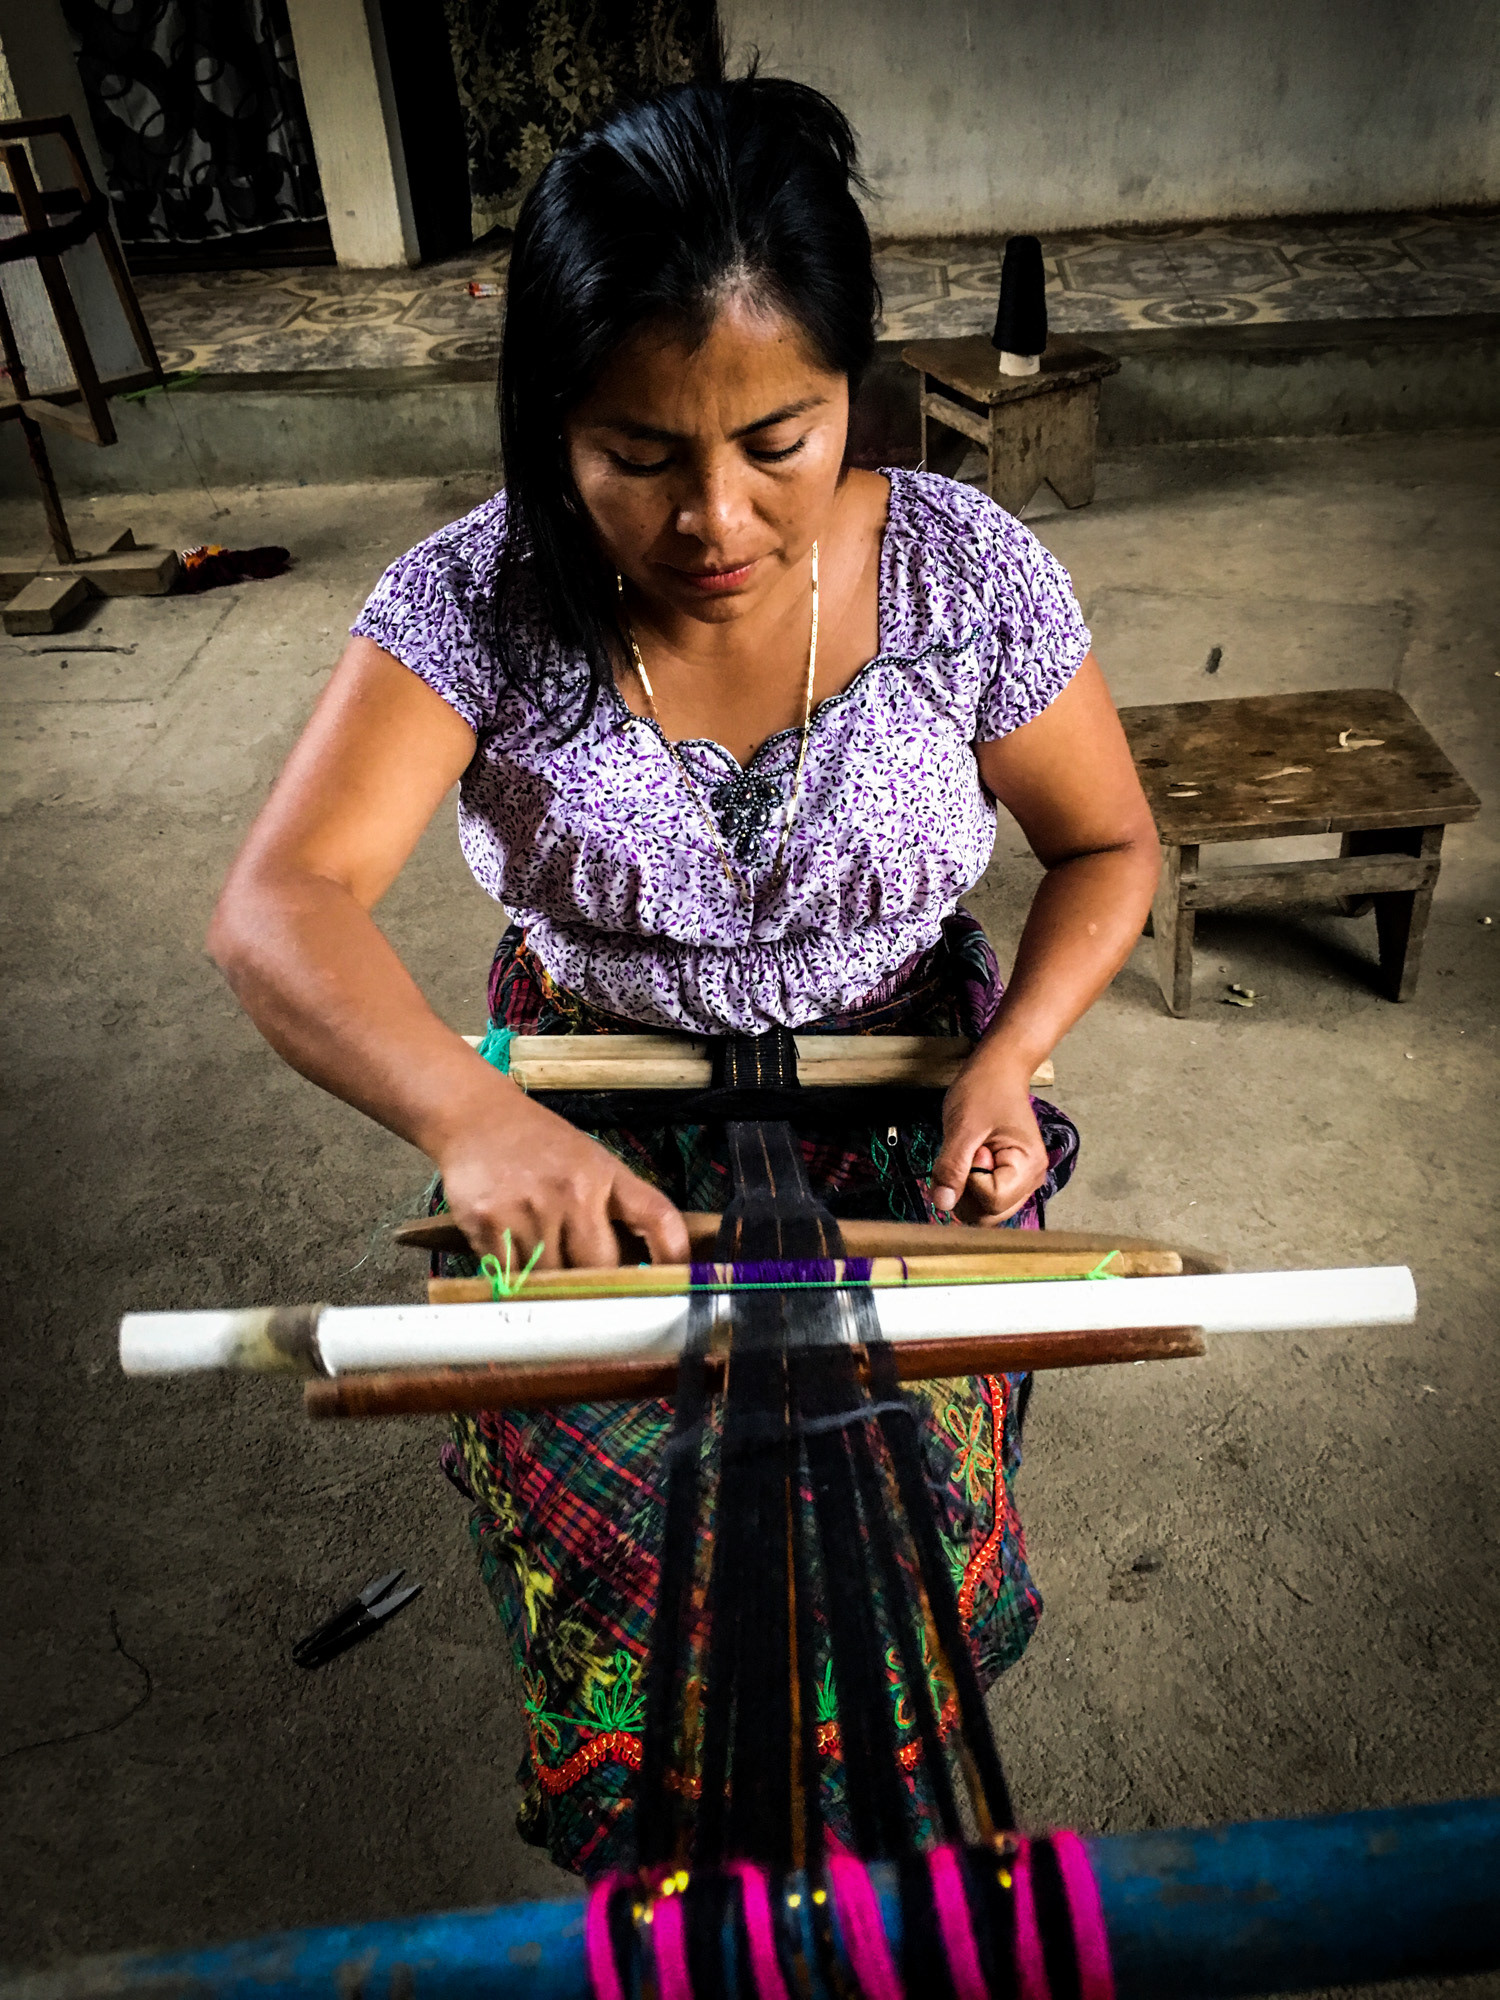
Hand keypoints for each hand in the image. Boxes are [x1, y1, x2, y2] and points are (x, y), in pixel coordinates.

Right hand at [436, 1085, 689, 1268]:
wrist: (475, 1116)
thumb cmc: (539, 1146)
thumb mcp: (590, 1162)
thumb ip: (615, 1209)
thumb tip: (642, 1270)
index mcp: (607, 1175)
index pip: (657, 1217)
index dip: (674, 1256)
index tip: (676, 1287)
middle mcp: (573, 1191)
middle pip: (600, 1268)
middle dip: (596, 1287)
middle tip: (589, 1298)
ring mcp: (529, 1208)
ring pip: (552, 1280)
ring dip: (549, 1287)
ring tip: (540, 1268)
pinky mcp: (489, 1223)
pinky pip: (510, 1276)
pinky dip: (513, 1279)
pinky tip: (510, 1257)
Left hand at [929, 1052, 1049, 1224]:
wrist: (998, 1071)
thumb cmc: (985, 1090)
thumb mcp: (963, 1127)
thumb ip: (952, 1167)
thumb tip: (941, 1204)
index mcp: (1028, 1167)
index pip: (991, 1202)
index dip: (970, 1181)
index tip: (972, 1150)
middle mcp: (1031, 1181)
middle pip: (989, 1215)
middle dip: (966, 1192)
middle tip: (969, 1154)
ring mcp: (1021, 1183)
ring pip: (985, 1212)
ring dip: (967, 1190)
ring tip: (972, 1154)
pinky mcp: (1010, 1180)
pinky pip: (984, 1200)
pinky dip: (970, 1186)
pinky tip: (973, 1160)